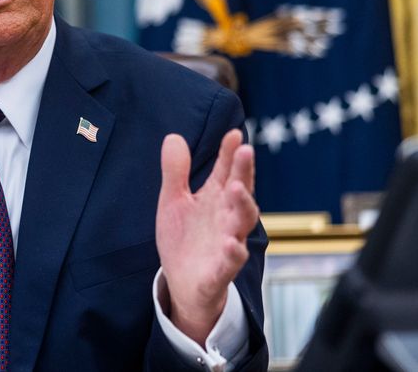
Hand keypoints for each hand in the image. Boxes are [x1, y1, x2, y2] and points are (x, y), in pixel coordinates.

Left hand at [156, 128, 257, 345]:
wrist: (182, 283)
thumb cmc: (184, 238)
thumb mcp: (174, 201)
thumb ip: (176, 172)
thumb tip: (173, 137)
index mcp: (216, 199)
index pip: (226, 171)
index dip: (230, 153)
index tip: (233, 134)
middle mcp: (227, 217)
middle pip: (240, 191)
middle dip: (243, 172)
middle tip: (245, 150)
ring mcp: (227, 243)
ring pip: (242, 223)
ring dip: (242, 205)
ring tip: (236, 188)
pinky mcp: (221, 270)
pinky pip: (231, 261)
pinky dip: (234, 252)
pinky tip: (231, 242)